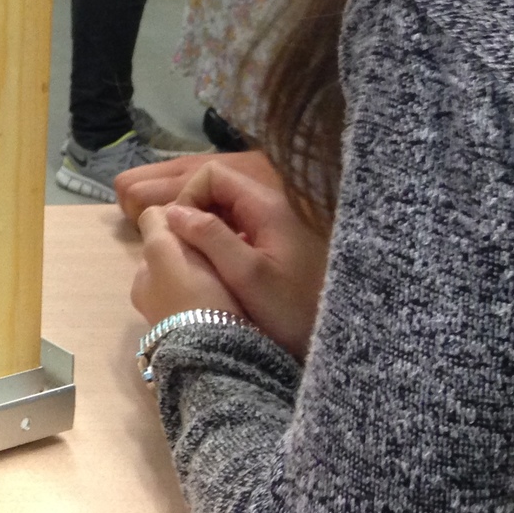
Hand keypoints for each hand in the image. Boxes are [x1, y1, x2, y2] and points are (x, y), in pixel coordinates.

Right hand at [145, 161, 327, 360]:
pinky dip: (216, 237)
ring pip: (225, 208)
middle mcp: (272, 206)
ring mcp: (275, 225)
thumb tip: (173, 213)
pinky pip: (237, 225)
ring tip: (192, 255)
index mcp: (267, 206)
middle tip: (180, 244)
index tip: (181, 233)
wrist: (340, 338)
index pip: (212, 174)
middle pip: (217, 187)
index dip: (189, 197)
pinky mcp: (276, 244)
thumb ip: (210, 238)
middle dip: (190, 210)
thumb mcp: (248, 276)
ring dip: (201, 225)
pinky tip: (213, 264)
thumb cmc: (293, 310)